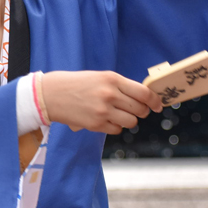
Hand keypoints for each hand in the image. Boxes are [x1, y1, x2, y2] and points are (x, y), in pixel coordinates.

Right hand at [42, 70, 162, 133]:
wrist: (50, 94)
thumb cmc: (75, 83)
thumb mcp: (99, 77)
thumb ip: (119, 85)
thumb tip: (142, 98)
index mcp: (111, 79)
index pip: (143, 92)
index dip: (154, 100)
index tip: (158, 104)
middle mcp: (110, 94)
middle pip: (140, 109)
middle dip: (140, 111)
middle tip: (133, 109)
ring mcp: (103, 111)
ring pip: (131, 122)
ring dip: (128, 120)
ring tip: (117, 114)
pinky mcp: (96, 124)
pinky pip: (117, 129)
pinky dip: (115, 126)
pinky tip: (105, 119)